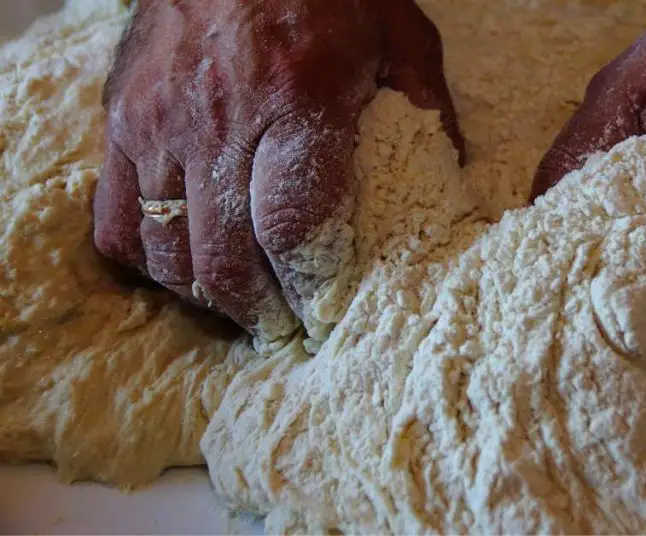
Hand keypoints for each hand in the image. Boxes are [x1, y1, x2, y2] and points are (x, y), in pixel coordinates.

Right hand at [94, 0, 462, 341]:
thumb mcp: (400, 36)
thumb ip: (426, 112)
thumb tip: (449, 184)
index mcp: (294, 103)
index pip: (290, 229)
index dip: (309, 290)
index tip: (327, 317)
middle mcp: (216, 123)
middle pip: (225, 259)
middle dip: (262, 311)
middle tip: (290, 328)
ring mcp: (157, 125)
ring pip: (167, 252)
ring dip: (208, 296)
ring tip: (246, 306)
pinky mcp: (120, 121)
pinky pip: (116, 219)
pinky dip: (149, 259)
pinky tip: (186, 266)